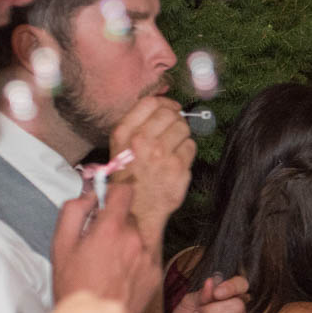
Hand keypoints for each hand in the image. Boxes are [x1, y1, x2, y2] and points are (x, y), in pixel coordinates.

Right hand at [51, 184, 157, 312]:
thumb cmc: (75, 286)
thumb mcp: (61, 244)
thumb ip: (74, 211)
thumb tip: (88, 196)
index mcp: (112, 229)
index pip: (125, 192)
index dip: (113, 193)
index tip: (105, 202)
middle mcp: (135, 240)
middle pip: (128, 218)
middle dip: (113, 225)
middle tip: (97, 245)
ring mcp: (148, 257)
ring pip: (137, 238)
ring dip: (124, 245)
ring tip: (107, 265)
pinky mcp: (155, 273)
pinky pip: (145, 257)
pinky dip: (134, 262)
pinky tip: (119, 277)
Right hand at [109, 96, 195, 248]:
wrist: (136, 210)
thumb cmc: (128, 178)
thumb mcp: (120, 147)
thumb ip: (136, 126)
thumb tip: (163, 106)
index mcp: (124, 134)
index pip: (150, 103)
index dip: (165, 102)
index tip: (170, 108)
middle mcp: (142, 141)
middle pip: (170, 113)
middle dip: (175, 119)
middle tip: (173, 129)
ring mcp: (161, 155)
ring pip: (183, 128)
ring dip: (181, 135)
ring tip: (173, 147)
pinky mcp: (178, 168)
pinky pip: (191, 147)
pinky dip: (187, 152)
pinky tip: (176, 161)